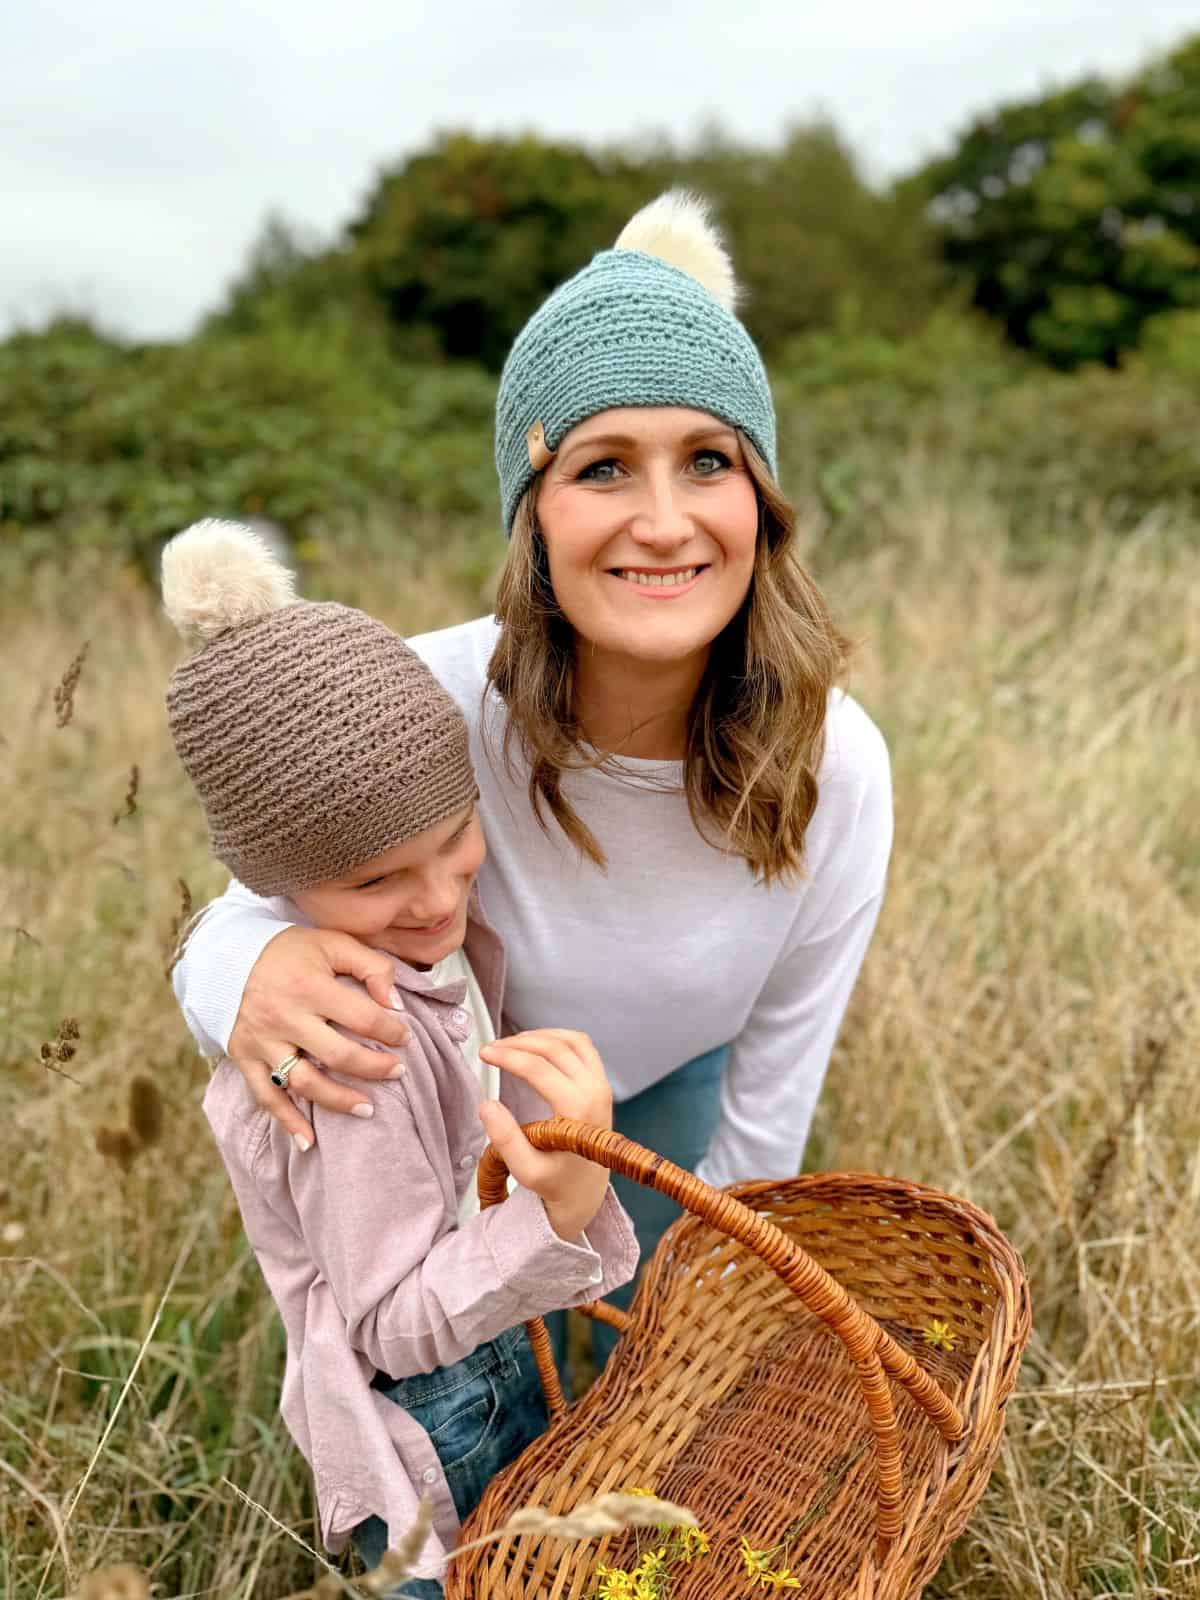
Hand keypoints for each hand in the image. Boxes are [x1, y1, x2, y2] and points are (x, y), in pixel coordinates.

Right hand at [227, 926, 411, 1148]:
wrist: (228, 956)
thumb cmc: (289, 951)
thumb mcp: (332, 941)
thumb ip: (370, 966)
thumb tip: (394, 1003)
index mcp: (308, 985)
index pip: (361, 1017)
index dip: (390, 1030)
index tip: (406, 1038)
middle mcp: (283, 1016)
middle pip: (337, 1055)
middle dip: (374, 1068)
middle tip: (398, 1073)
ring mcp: (262, 1041)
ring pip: (304, 1082)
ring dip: (339, 1100)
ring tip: (368, 1110)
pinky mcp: (244, 1057)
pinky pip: (265, 1096)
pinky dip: (287, 1122)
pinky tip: (309, 1142)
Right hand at [476, 1029, 612, 1242]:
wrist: (586, 1192)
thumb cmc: (555, 1183)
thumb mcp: (526, 1170)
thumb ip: (505, 1139)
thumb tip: (487, 1105)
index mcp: (578, 1111)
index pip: (539, 1067)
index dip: (508, 1055)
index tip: (484, 1054)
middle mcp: (595, 1092)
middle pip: (555, 1048)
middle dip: (519, 1042)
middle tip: (492, 1048)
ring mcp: (602, 1086)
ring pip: (572, 1041)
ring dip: (540, 1036)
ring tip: (511, 1044)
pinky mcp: (601, 1084)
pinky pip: (583, 1048)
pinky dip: (558, 1038)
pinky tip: (536, 1045)